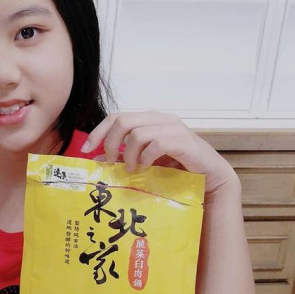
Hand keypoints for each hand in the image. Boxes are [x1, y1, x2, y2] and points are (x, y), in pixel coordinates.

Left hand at [81, 111, 238, 194]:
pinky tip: (146, 167)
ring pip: (137, 133)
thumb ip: (123, 156)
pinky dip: (146, 157)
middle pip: (122, 120)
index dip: (97, 132)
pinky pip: (156, 143)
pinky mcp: (183, 140)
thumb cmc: (176, 167)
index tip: (85, 150)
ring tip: (131, 169)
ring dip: (128, 154)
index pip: (115, 116)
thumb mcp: (143, 160)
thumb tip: (97, 159)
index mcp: (148, 119)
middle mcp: (159, 118)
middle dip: (109, 143)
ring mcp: (172, 127)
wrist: (209, 176)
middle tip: (109, 162)